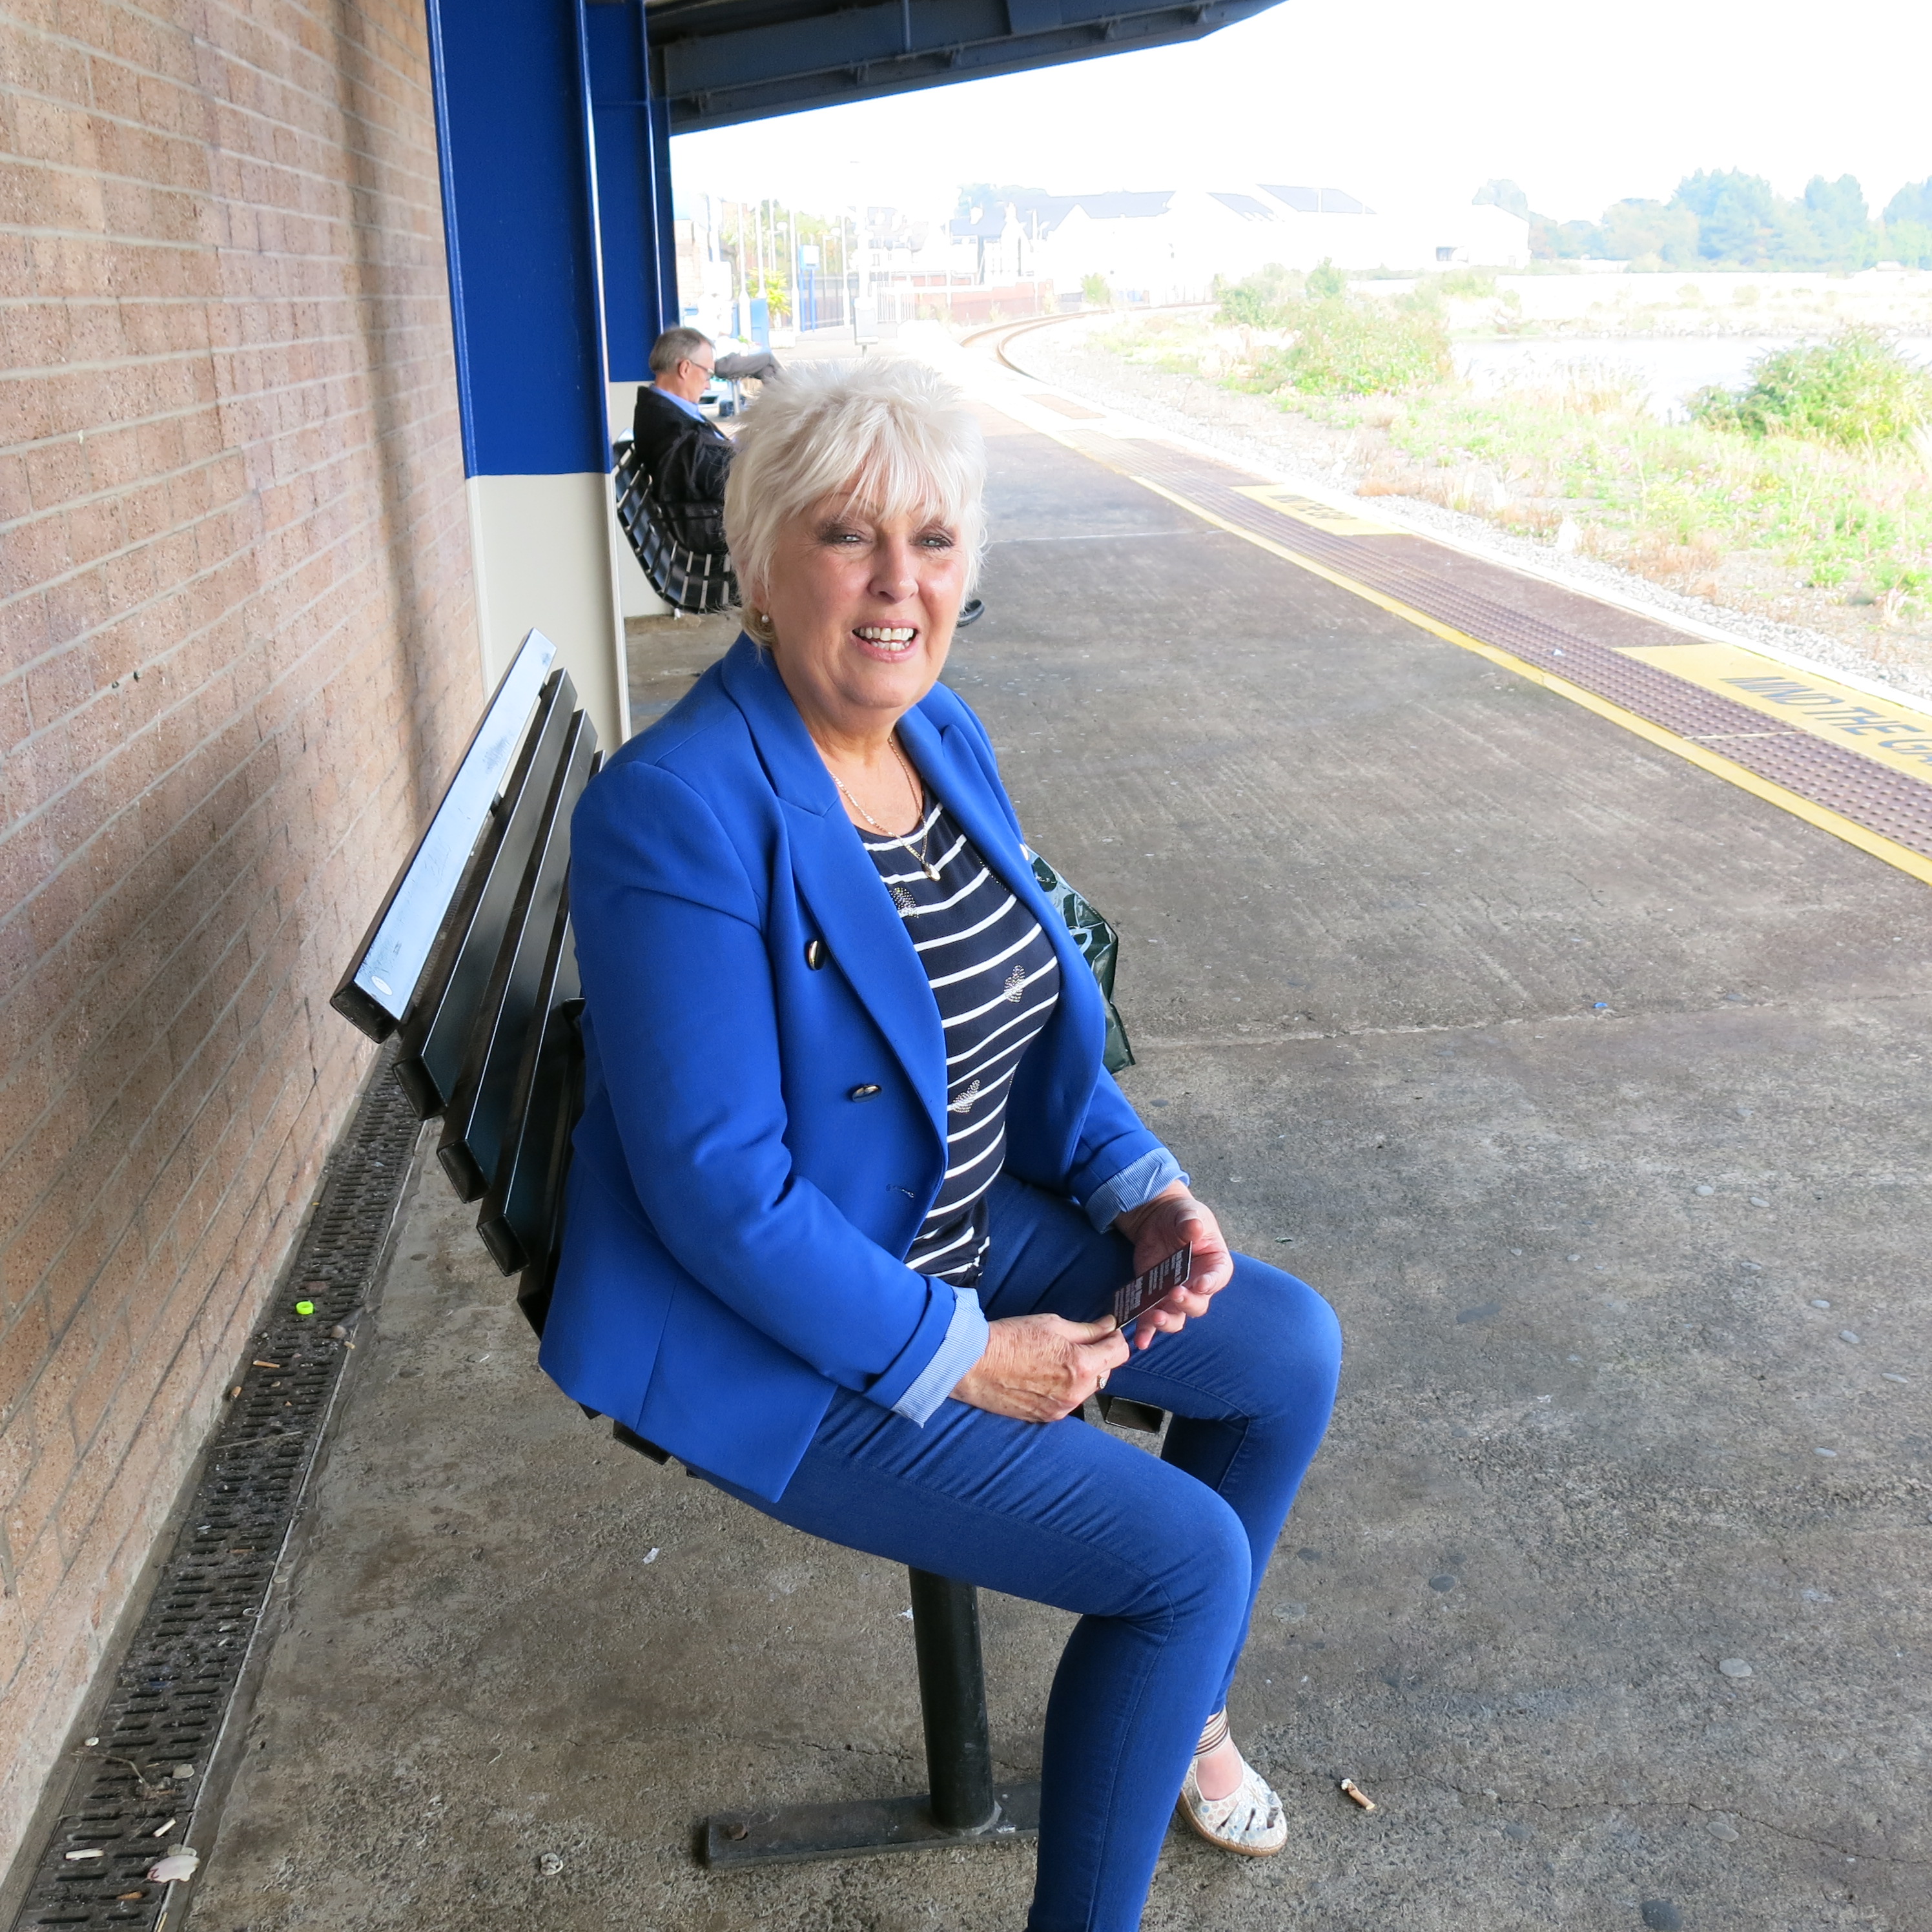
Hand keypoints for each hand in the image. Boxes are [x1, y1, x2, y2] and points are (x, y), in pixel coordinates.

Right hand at [951, 1314, 1128, 1421]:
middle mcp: (1075, 1392)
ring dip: (1080, 1374)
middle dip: (1098, 1356)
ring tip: (1054, 1359)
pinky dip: (1063, 1388)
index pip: (1119, 1353)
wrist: (974, 1364)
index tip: (1107, 1331)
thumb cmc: (1009, 1339)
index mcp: (1081, 1365)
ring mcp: (1061, 1409)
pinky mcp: (1047, 1417)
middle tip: (1076, 1342)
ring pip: (1086, 1388)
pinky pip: (1067, 1401)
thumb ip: (1087, 1329)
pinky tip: (1043, 1375)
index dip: (1115, 1338)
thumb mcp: (1053, 1324)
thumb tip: (1109, 1326)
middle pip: (1105, 1372)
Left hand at [1112, 1184, 1232, 1351]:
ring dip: (1166, 1321)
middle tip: (1174, 1294)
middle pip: (1198, 1305)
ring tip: (1155, 1317)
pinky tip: (1140, 1340)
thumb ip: (1191, 1222)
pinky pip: (1151, 1318)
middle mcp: (1198, 1285)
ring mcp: (1175, 1294)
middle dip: (1186, 1303)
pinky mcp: (1154, 1297)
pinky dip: (1146, 1330)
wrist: (1156, 1218)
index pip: (1217, 1278)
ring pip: (1176, 1317)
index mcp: (1214, 1264)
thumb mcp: (1188, 1213)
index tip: (1200, 1284)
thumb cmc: (1180, 1215)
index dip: (1210, 1284)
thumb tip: (1194, 1227)